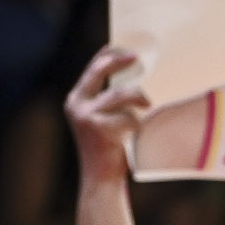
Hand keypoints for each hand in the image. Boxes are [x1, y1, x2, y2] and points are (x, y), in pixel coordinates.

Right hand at [64, 47, 149, 184]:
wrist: (101, 177)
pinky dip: (138, 124)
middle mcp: (76, 104)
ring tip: (148, 107)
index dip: (106, 55)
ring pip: (121, 94)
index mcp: (77, 100)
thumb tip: (138, 81)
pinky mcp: (99, 127)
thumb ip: (113, 102)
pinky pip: (130, 117)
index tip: (122, 46)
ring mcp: (86, 115)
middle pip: (99, 71)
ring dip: (139, 99)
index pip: (91, 70)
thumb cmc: (111, 148)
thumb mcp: (106, 120)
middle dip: (119, 61)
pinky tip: (137, 135)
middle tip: (137, 58)